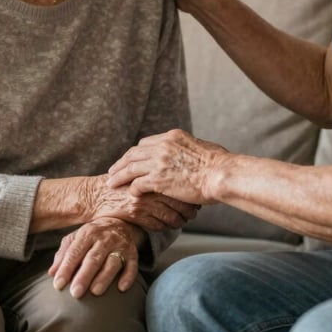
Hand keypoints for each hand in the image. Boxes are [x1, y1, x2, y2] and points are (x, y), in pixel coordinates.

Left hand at [49, 217, 140, 297]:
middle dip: (84, 276)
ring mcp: (120, 245)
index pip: (75, 252)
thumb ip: (63, 254)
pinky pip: (132, 265)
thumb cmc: (92, 235)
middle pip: (93, 258)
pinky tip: (122, 287)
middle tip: (75, 293)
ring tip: (95, 291)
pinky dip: (128, 276)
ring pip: (112, 262)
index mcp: (87, 233)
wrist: (119, 221)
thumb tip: (52, 273)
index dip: (66, 268)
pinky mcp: (132, 252)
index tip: (58, 285)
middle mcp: (104, 238)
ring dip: (104, 277)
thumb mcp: (76, 238)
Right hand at [85, 175, 199, 229]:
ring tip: (184, 221)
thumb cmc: (118, 184)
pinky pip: (158, 225)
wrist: (95, 195)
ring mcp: (143, 200)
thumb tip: (180, 177)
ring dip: (179, 220)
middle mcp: (149, 185)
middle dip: (189, 209)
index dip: (190, 193)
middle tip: (195, 212)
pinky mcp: (135, 214)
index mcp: (152, 171)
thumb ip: (155, 173)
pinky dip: (166, 226)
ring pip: (170, 215)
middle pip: (178, 200)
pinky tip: (168, 225)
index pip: (179, 183)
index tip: (196, 198)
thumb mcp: (138, 172)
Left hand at [107, 129, 228, 203]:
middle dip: (121, 163)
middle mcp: (162, 146)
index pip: (145, 143)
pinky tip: (130, 195)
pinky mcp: (159, 179)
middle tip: (112, 171)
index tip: (129, 161)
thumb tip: (192, 152)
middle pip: (134, 153)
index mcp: (172, 136)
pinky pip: (138, 184)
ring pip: (130, 168)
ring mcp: (159, 162)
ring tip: (110, 184)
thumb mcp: (202, 147)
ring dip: (119, 176)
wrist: (221, 174)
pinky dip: (132, 189)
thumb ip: (188, 149)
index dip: (135, 153)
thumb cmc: (219, 164)